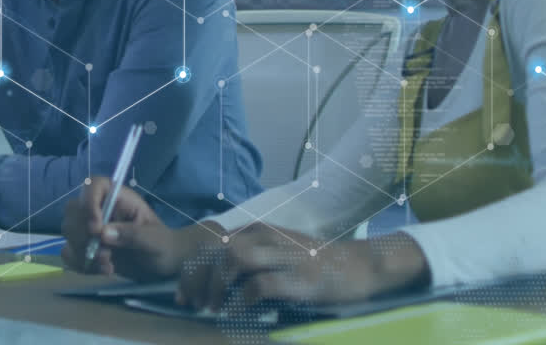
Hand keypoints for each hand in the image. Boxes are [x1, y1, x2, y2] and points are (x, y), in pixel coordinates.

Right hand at [62, 177, 217, 281]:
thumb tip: (102, 233)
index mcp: (118, 199)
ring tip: (108, 264)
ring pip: (68, 232)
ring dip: (83, 252)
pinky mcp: (87, 248)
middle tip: (105, 253)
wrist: (164, 266)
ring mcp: (91, 229)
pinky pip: (69, 252)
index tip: (96, 227)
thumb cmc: (164, 245)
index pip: (93, 185)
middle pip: (73, 210)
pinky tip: (102, 270)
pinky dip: (81, 264)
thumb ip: (131, 234)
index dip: (88, 202)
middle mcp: (101, 210)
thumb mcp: (154, 240)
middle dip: (83, 235)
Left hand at [177, 225, 428, 310]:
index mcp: (260, 230)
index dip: (193, 270)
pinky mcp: (300, 278)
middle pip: (218, 252)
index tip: (184, 293)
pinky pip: (259, 286)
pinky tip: (236, 315)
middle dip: (199, 280)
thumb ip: (251, 255)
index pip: (213, 244)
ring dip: (218, 287)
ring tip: (213, 309)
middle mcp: (269, 237)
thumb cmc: (317, 262)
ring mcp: (285, 256)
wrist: (361, 266)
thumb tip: (216, 278)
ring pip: (235, 261)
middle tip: (194, 304)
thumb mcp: (279, 249)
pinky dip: (242, 302)